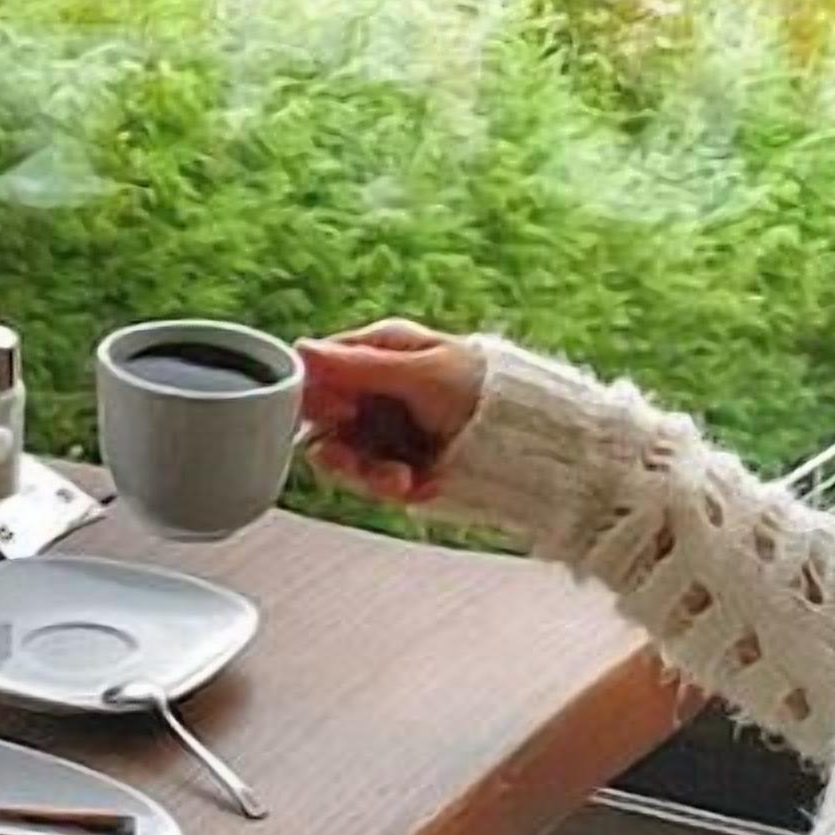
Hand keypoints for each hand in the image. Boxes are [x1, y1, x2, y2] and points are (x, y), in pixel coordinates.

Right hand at [296, 319, 483, 502]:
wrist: (533, 442)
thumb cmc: (486, 392)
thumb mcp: (421, 375)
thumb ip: (360, 368)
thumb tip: (301, 349)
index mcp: (382, 350)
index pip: (321, 369)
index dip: (317, 396)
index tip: (338, 415)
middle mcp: (378, 388)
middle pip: (324, 420)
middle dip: (341, 446)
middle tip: (357, 459)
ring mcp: (387, 426)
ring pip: (344, 455)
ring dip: (366, 471)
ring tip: (401, 479)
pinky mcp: (398, 460)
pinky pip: (371, 478)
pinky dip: (389, 485)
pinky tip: (413, 484)